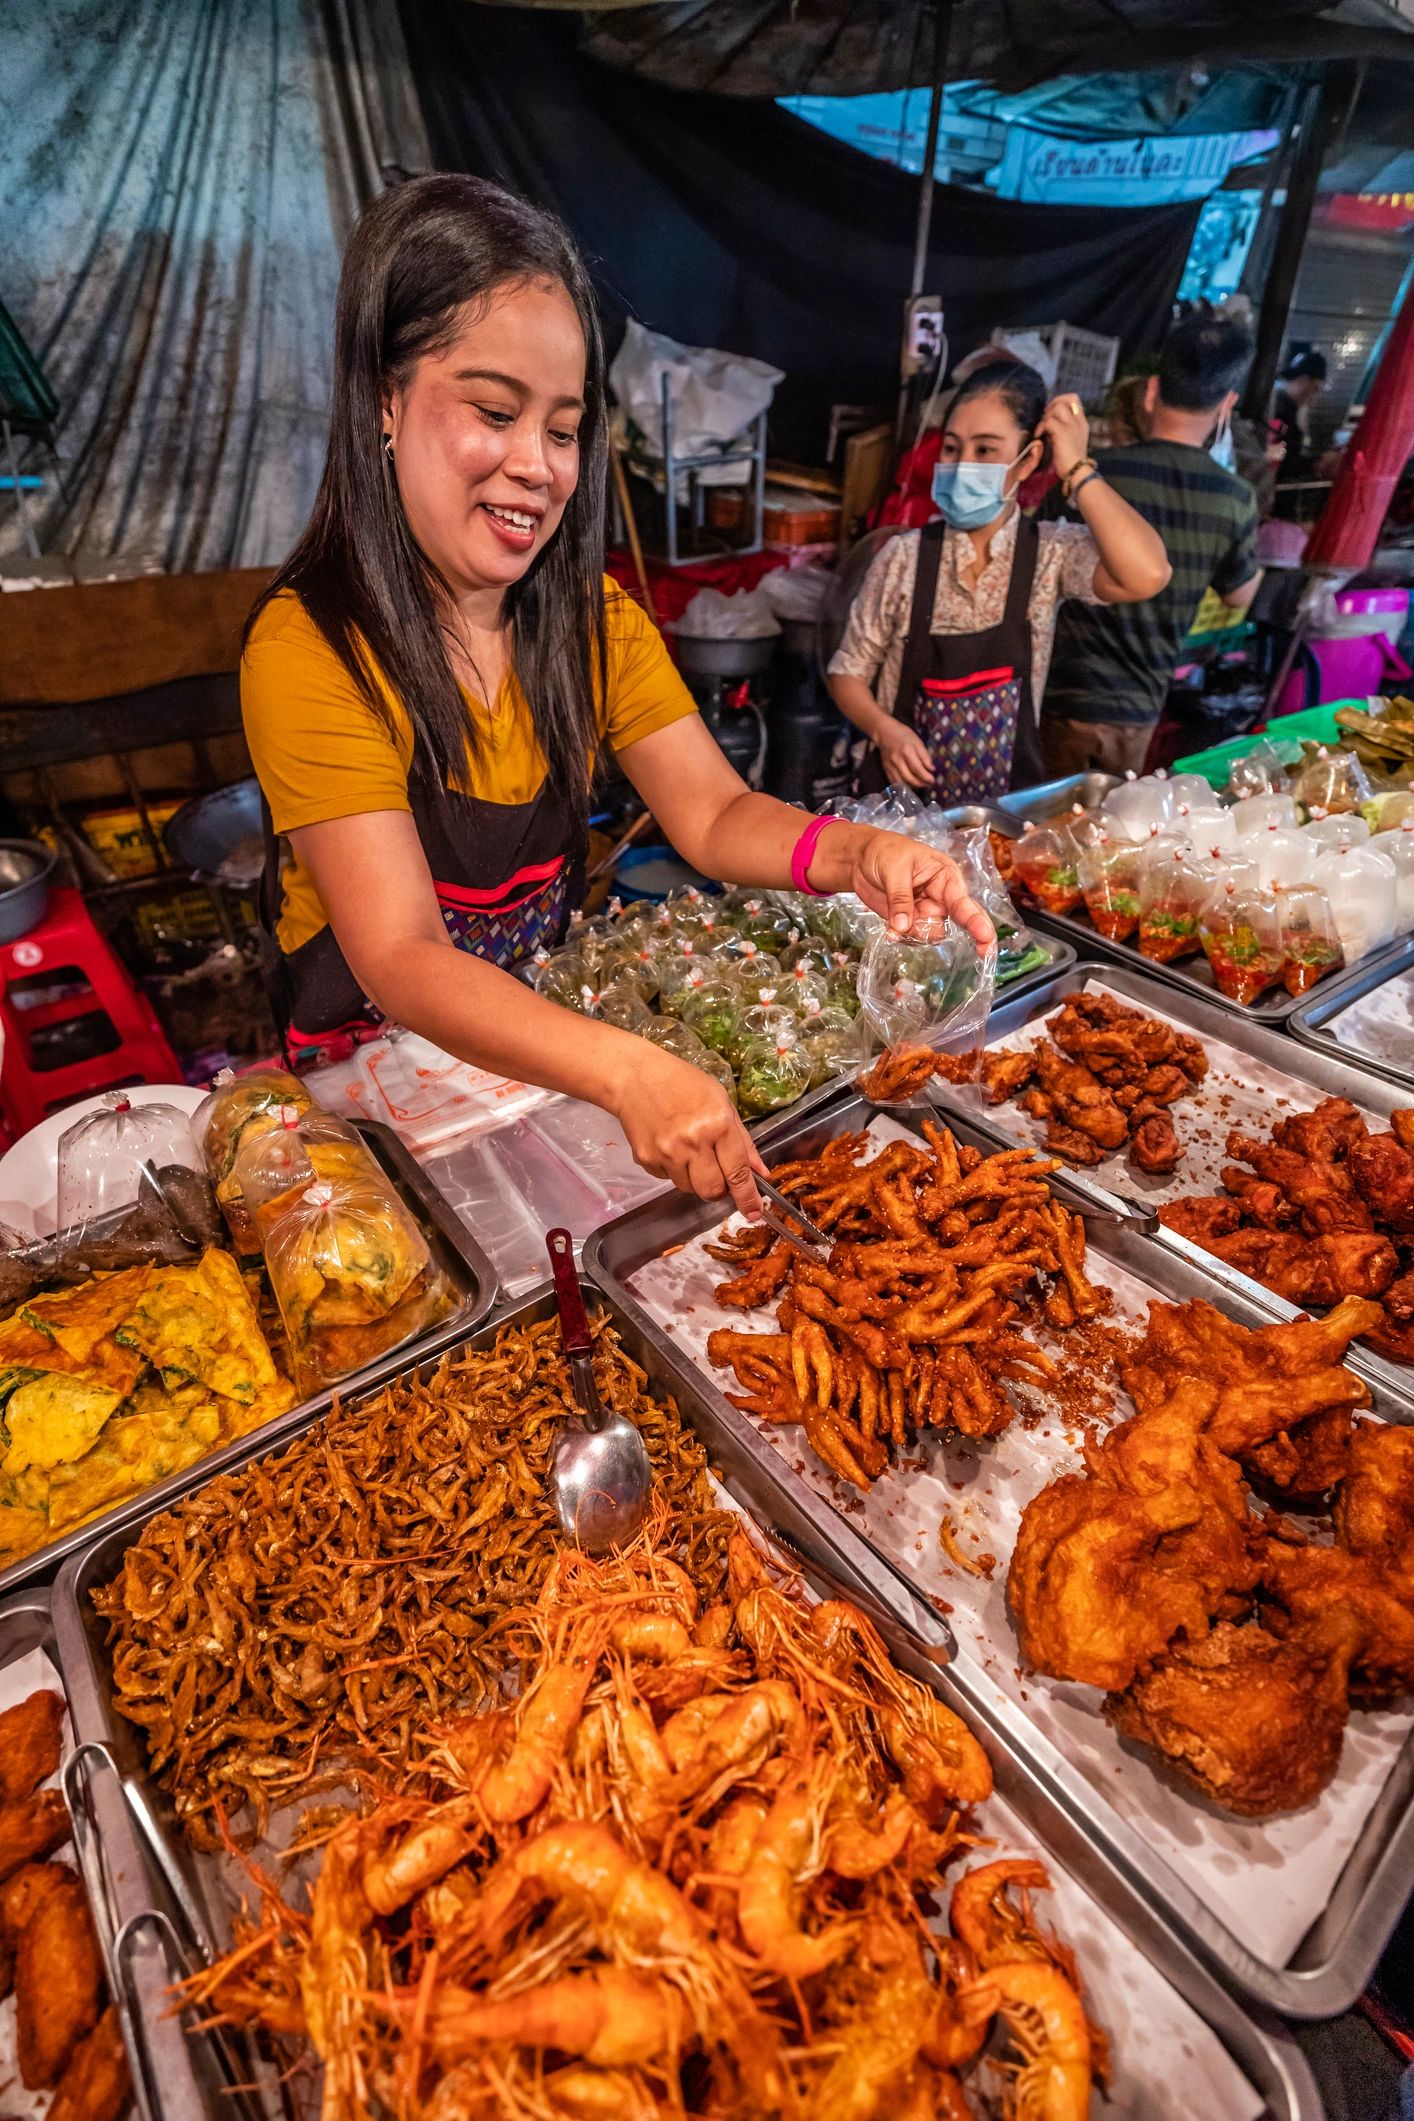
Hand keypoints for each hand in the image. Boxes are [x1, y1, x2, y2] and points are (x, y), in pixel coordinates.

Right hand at [609, 1043, 765, 1217]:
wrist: (636, 1077)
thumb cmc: (684, 1084)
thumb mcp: (723, 1103)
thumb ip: (743, 1142)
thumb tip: (760, 1173)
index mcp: (717, 1125)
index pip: (738, 1173)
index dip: (748, 1198)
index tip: (755, 1213)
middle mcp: (692, 1143)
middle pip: (712, 1191)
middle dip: (719, 1190)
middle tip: (718, 1174)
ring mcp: (667, 1153)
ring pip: (689, 1188)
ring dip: (695, 1178)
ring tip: (690, 1151)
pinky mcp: (647, 1160)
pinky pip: (668, 1179)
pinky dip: (674, 1170)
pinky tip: (670, 1145)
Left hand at [816, 822, 994, 947]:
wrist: (860, 859)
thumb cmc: (885, 851)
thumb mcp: (894, 869)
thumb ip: (900, 898)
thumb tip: (903, 926)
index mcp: (946, 876)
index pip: (964, 902)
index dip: (977, 922)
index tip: (987, 938)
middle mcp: (942, 896)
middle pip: (956, 923)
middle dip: (958, 934)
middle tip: (981, 953)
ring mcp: (927, 910)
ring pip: (931, 934)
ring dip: (915, 934)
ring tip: (894, 920)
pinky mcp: (911, 921)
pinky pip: (913, 937)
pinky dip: (901, 936)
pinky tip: (890, 929)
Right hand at [875, 718, 934, 791]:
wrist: (885, 733)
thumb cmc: (904, 735)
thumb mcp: (917, 741)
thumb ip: (925, 756)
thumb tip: (931, 769)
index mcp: (907, 751)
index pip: (917, 769)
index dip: (926, 777)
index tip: (933, 780)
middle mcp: (897, 760)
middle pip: (909, 778)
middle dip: (921, 784)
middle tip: (928, 784)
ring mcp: (890, 766)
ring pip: (902, 782)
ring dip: (912, 786)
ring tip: (920, 785)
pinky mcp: (885, 769)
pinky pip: (894, 782)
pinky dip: (903, 785)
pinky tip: (910, 784)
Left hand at [1039, 394, 1089, 481]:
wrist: (1077, 471)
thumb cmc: (1072, 461)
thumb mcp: (1071, 441)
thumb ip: (1064, 429)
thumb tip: (1050, 424)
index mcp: (1082, 422)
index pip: (1074, 399)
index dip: (1061, 400)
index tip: (1052, 411)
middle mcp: (1078, 421)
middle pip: (1066, 399)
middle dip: (1052, 405)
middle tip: (1045, 418)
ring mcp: (1071, 425)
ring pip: (1057, 407)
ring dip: (1046, 416)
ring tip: (1043, 429)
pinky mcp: (1062, 432)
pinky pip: (1049, 421)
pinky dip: (1041, 427)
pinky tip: (1039, 436)